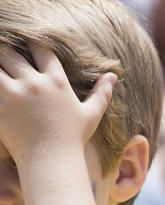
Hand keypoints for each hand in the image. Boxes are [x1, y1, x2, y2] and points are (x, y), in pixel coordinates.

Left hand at [0, 44, 114, 163]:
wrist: (52, 161)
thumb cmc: (72, 139)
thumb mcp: (91, 115)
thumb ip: (101, 93)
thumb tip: (113, 76)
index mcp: (57, 82)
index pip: (41, 49)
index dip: (31, 42)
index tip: (24, 43)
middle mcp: (36, 83)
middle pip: (12, 52)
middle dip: (4, 49)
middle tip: (1, 51)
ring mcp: (16, 92)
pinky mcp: (0, 104)